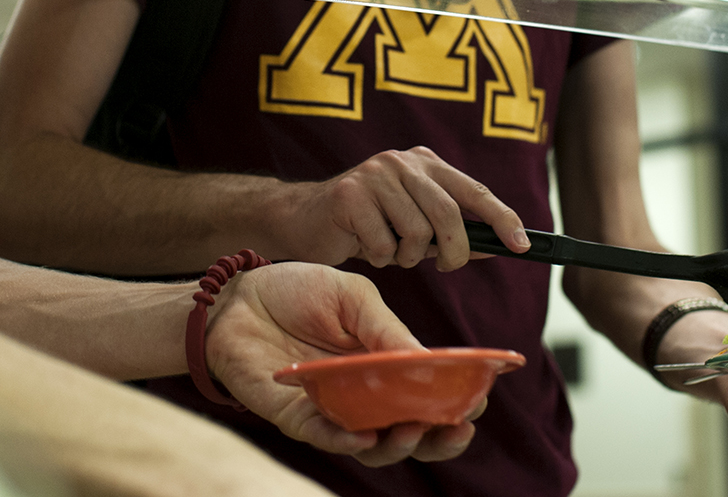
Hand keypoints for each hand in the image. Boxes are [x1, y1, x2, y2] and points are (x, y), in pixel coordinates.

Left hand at [202, 262, 482, 465]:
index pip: (430, 398)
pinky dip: (345, 441)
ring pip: (372, 446)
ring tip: (414, 430)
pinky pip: (323, 437)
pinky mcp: (293, 416)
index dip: (457, 406)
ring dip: (398, 445)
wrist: (237, 295)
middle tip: (459, 428)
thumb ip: (387, 330)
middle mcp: (364, 397)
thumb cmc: (299, 292)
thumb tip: (427, 361)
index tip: (479, 400)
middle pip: (410, 434)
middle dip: (440, 439)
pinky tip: (364, 435)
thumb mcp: (355, 299)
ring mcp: (330, 410)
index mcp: (386, 369)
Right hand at [273, 147, 530, 269]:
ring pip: (416, 232)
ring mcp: (374, 174)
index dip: (502, 218)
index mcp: (425, 164)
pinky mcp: (348, 194)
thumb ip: (455, 233)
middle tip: (448, 265)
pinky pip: (384, 245)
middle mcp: (402, 162)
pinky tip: (364, 246)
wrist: (303, 220)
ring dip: (408, 257)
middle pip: (448, 214)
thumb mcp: (417, 226)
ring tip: (390, 251)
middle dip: (455, 250)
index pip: (475, 190)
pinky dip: (380, 258)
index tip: (523, 245)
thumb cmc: (368, 225)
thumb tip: (500, 245)